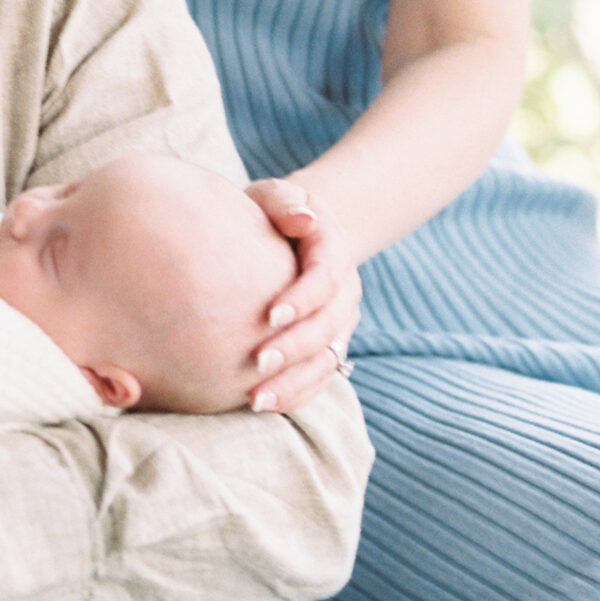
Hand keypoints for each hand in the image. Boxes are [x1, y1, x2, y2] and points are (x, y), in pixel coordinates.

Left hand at [243, 179, 361, 415]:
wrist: (293, 235)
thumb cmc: (273, 213)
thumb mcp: (275, 196)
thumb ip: (284, 201)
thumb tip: (304, 218)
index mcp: (334, 251)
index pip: (326, 278)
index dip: (303, 299)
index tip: (270, 316)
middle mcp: (344, 292)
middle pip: (327, 326)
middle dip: (294, 348)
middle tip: (257, 363)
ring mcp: (339, 323)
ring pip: (326, 360)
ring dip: (294, 382)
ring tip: (256, 399)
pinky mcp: (325, 347)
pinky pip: (318, 377)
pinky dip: (296, 394)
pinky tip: (263, 404)